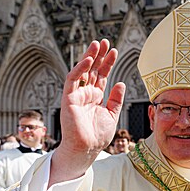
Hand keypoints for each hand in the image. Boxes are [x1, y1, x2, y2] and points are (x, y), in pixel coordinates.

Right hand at [49, 39, 125, 185]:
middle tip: (105, 41)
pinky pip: (72, 80)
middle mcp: (86, 93)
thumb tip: (120, 83)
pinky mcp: (69, 99)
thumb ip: (116, 99)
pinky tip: (88, 60)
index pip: (101, 75)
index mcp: (96, 97)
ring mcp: (77, 95)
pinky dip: (79, 69)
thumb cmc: (97, 136)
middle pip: (92, 70)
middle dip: (98, 55)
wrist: (87, 149)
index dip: (107, 63)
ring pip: (82, 71)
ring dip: (89, 57)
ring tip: (97, 44)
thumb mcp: (112, 114)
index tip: (114, 51)